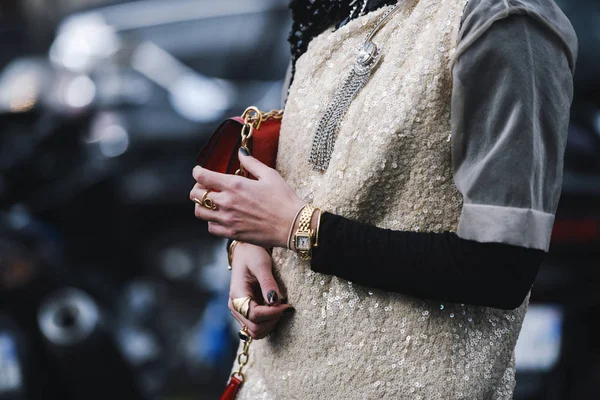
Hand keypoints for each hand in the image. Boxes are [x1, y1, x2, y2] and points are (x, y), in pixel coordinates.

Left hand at [190, 149, 304, 247]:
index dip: (198, 172)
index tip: (200, 171)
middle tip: (205, 188)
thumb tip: (241, 152)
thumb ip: (251, 163)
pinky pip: (211, 228)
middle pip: (195, 195)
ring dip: (202, 206)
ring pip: (200, 213)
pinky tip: (220, 217)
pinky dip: (211, 222)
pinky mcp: (232, 234)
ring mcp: (228, 219)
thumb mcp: (270, 175)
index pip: (203, 176)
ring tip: (210, 203)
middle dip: (197, 189)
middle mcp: (227, 202)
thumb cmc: (284, 199)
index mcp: (235, 185)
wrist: (292, 225)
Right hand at [228, 242, 292, 339]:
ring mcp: (239, 311)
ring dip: (271, 324)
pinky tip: (276, 310)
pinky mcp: (246, 312)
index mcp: (237, 295)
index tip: (287, 305)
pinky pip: (256, 326)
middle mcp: (235, 306)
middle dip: (272, 320)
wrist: (245, 251)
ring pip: (255, 332)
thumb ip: (268, 283)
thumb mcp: (261, 264)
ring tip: (280, 308)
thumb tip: (275, 301)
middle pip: (254, 329)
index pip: (255, 316)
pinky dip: (268, 323)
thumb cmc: (252, 255)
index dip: (273, 313)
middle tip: (284, 307)